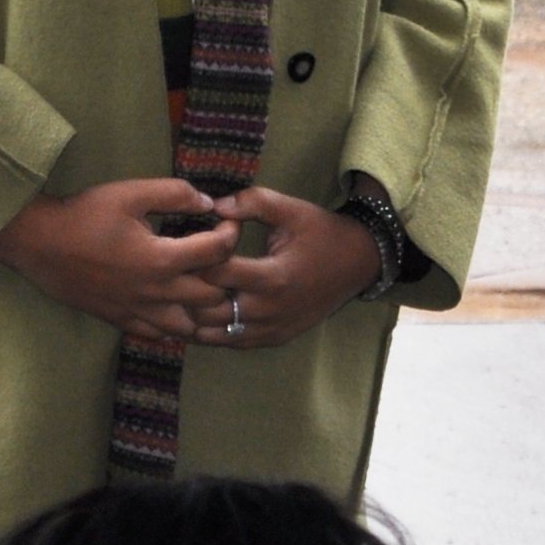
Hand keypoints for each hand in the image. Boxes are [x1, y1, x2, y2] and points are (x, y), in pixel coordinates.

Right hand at [0, 179, 237, 341]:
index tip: (229, 223)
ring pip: (190, 326)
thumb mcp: (131, 193)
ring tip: (204, 287)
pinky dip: (176, 325)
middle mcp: (155, 292)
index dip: (231, 234)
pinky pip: (160, 335)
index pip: (219, 253)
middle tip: (221, 258)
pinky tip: (177, 306)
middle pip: (213, 296)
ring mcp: (138, 312)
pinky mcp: (121, 321)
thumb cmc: (84, 215)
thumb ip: (174, 193)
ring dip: (204, 309)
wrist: (38, 243)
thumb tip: (208, 201)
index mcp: (161, 259)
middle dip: (226, 276)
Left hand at [205, 185, 383, 349]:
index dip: (200, 255)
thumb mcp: (292, 210)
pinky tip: (204, 309)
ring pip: (212, 332)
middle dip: (189, 287)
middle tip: (186, 268)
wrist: (359, 263)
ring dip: (195, 312)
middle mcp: (270, 309)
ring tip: (189, 290)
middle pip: (206, 309)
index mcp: (273, 276)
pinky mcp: (273, 338)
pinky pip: (229, 342)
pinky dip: (211, 329)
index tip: (202, 241)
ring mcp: (271, 328)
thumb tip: (215, 205)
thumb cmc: (322, 233)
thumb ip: (254, 202)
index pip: (214, 273)